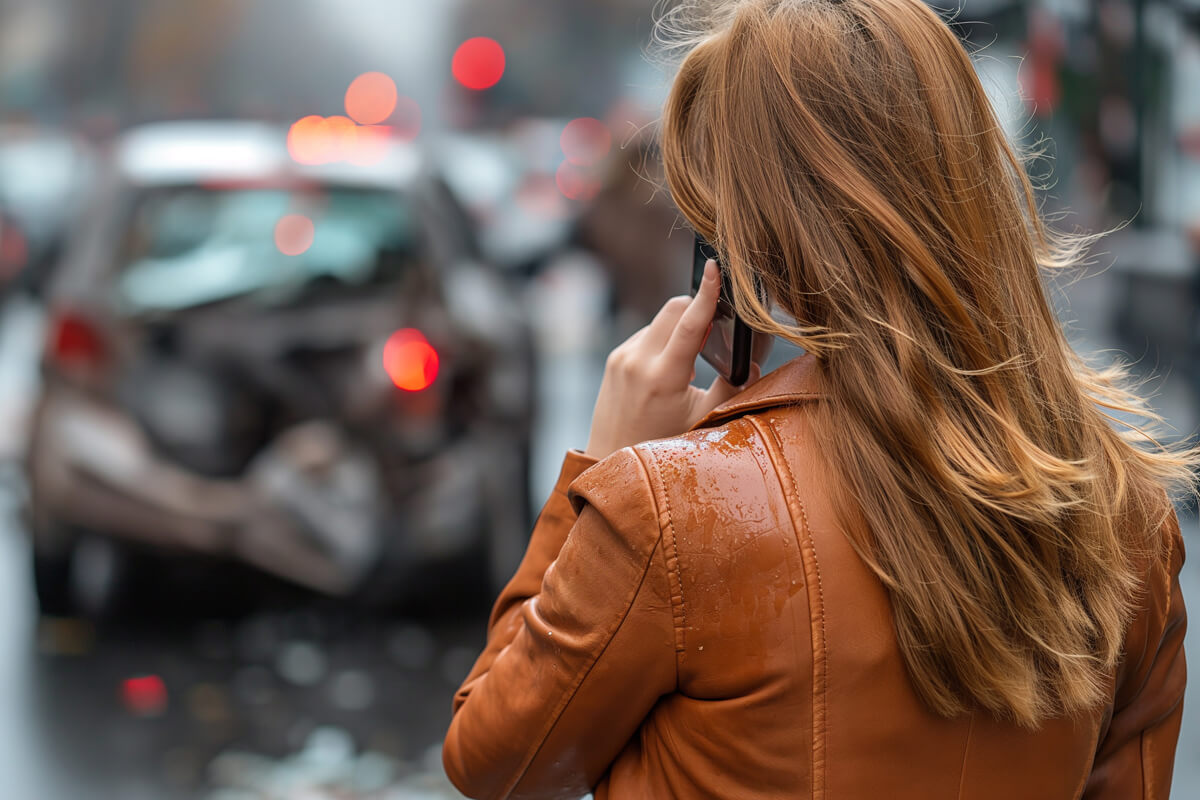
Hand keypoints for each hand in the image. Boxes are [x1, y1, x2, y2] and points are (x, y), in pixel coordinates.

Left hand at [584, 260, 760, 459]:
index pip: (690, 323)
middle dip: (697, 309)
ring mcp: (621, 358)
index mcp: (663, 377)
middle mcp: (637, 361)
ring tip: (688, 363)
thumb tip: (753, 364)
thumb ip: (731, 389)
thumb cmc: (662, 445)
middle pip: (674, 309)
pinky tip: (668, 368)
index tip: (714, 267)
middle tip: (714, 329)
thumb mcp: (702, 420)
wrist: (611, 459)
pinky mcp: (614, 359)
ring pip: (660, 320)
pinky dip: (663, 341)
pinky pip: (645, 334)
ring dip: (679, 328)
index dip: (706, 293)